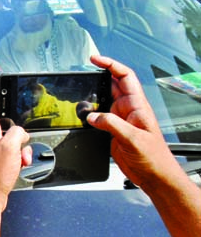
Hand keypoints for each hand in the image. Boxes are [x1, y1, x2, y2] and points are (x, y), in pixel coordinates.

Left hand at [0, 95, 31, 210]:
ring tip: (20, 157)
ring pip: (7, 137)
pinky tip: (18, 164)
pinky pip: (6, 149)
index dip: (0, 95)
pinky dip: (15, 155)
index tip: (10, 93)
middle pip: (2, 121)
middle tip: (22, 140)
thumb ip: (17, 133)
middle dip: (17, 130)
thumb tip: (20, 132)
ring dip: (18, 146)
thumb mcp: (11, 148)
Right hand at [86, 55, 179, 189]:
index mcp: (138, 106)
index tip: (95, 60)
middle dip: (99, 76)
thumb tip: (93, 116)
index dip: (111, 65)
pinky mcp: (114, 131)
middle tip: (84, 72)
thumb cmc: (154, 158)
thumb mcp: (133, 139)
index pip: (125, 77)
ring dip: (93, 96)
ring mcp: (121, 120)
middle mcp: (129, 110)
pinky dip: (89, 113)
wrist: (155, 177)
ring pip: (104, 100)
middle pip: (113, 85)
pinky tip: (83, 114)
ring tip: (80, 92)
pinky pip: (99, 116)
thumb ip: (112, 124)